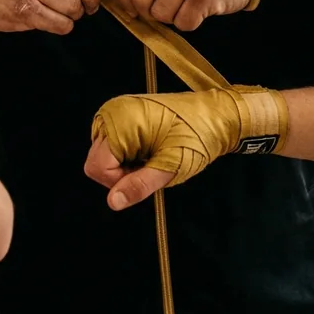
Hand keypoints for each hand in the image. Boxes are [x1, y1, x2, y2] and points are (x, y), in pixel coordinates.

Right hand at [85, 86, 287, 210]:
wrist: (216, 116)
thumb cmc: (196, 138)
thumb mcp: (169, 167)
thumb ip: (139, 185)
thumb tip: (113, 202)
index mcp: (120, 122)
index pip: (96, 167)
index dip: (119, 181)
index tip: (145, 174)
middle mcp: (113, 112)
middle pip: (97, 161)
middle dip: (121, 172)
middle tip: (151, 165)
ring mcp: (118, 110)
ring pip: (104, 154)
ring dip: (125, 163)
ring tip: (152, 156)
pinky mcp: (125, 113)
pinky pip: (114, 143)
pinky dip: (128, 153)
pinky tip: (149, 149)